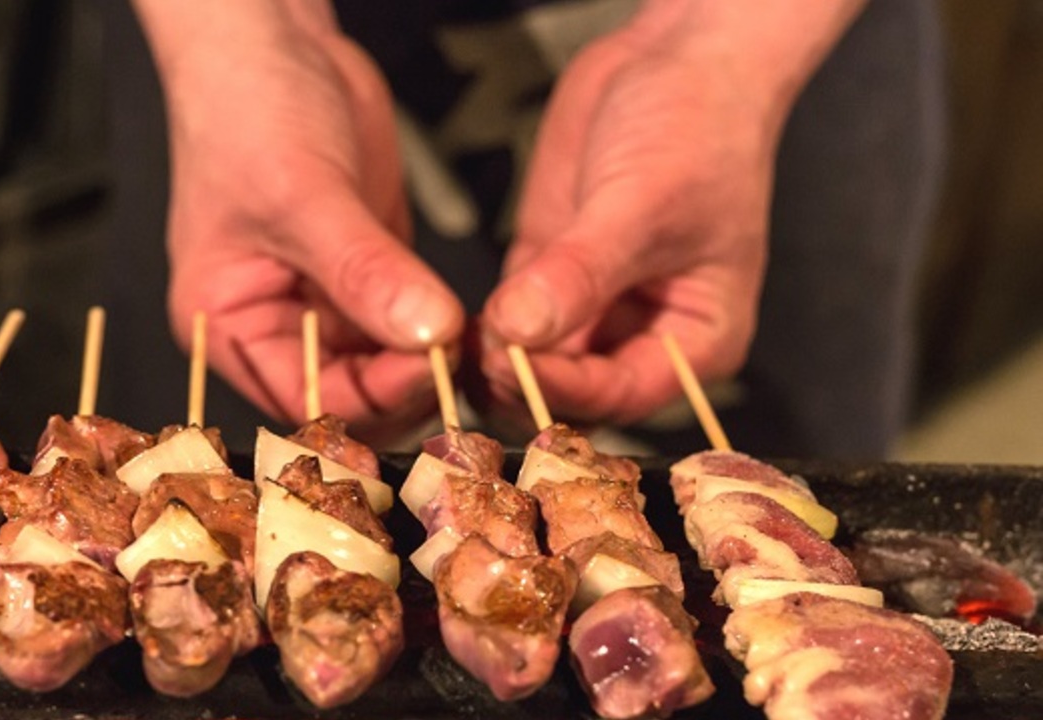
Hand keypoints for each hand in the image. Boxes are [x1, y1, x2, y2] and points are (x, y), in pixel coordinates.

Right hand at [137, 2, 463, 437]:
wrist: (275, 43)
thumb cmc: (246, 111)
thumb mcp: (304, 195)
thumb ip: (364, 270)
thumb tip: (427, 333)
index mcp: (229, 327)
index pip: (304, 397)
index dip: (368, 397)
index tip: (428, 369)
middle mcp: (275, 327)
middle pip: (351, 395)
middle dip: (405, 386)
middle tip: (461, 360)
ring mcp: (325, 303)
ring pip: (387, 367)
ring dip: (429, 362)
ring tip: (473, 343)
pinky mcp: (368, 276)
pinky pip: (409, 324)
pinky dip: (439, 329)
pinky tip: (471, 323)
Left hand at [477, 0, 861, 430]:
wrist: (673, 60)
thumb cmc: (695, 131)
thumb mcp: (639, 205)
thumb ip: (579, 274)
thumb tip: (520, 333)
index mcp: (693, 341)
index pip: (621, 394)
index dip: (565, 390)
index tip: (511, 364)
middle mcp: (641, 337)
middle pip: (572, 393)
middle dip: (521, 382)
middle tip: (472, 356)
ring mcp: (589, 308)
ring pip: (531, 365)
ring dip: (494, 360)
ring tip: (454, 340)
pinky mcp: (547, 275)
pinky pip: (508, 323)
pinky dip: (481, 327)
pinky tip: (449, 318)